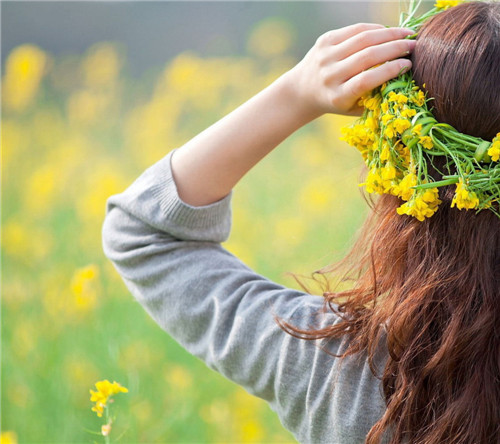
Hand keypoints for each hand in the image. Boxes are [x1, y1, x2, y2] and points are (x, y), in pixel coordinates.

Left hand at [283, 23, 415, 116]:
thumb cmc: (336, 101)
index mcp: (337, 96)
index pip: (367, 80)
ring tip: (406, 34)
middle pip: (367, 56)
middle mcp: (329, 75)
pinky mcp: (324, 40)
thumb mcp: (353, 108)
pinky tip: (387, 31)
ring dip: (389, 34)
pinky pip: (354, 30)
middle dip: (395, 48)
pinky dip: (374, 28)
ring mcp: (326, 56)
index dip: (389, 70)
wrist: (303, 90)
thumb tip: (404, 81)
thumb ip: (375, 98)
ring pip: (363, 38)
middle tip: (414, 45)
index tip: (408, 65)